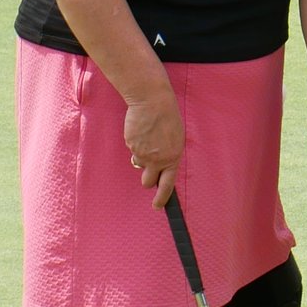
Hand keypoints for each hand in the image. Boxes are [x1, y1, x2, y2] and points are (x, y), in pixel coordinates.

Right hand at [123, 87, 182, 207]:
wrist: (152, 101)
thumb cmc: (167, 116)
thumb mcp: (176, 138)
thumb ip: (169, 154)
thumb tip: (161, 166)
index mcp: (173, 157)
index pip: (168, 184)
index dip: (162, 198)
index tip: (158, 206)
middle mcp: (157, 159)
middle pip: (148, 182)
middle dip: (148, 179)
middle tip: (148, 168)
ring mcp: (142, 154)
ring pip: (138, 164)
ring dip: (141, 157)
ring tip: (147, 138)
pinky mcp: (131, 146)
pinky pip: (132, 150)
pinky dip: (136, 143)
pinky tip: (141, 130)